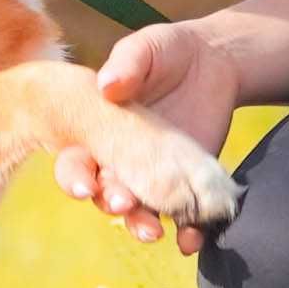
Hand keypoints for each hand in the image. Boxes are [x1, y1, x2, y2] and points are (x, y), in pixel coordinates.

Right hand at [52, 21, 240, 255]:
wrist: (213, 62)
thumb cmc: (166, 52)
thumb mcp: (147, 48)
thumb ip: (128, 62)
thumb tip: (107, 86)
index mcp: (96, 133)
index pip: (76, 163)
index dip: (75, 178)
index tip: (84, 186)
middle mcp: (118, 163)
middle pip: (105, 195)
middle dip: (112, 203)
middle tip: (124, 205)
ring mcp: (152, 179)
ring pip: (139, 213)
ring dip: (141, 225)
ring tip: (153, 231)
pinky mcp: (186, 187)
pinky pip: (182, 218)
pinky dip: (186, 233)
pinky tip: (191, 239)